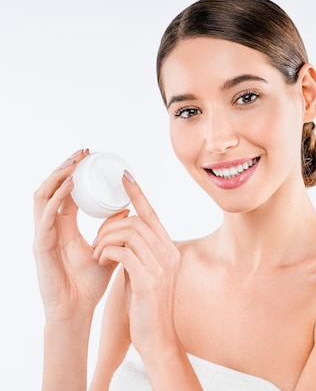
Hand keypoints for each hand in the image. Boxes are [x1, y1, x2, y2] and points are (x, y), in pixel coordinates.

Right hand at [33, 149, 125, 320]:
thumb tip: (128, 207)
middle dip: (65, 168)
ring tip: (74, 163)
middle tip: (82, 152)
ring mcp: (42, 236)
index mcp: (64, 228)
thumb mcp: (107, 250)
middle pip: (50, 189)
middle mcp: (50, 228)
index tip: (89, 156)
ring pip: (42, 198)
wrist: (77, 310)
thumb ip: (114, 230)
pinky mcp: (40, 247)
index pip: (65, 193)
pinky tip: (69, 187)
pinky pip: (45, 218)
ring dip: (58, 177)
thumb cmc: (89, 284)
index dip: (74, 173)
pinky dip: (56, 200)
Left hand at [92, 170, 180, 352]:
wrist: (156, 336)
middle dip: (111, 225)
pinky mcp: (148, 279)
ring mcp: (161, 266)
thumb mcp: (145, 272)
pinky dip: (107, 252)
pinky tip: (101, 260)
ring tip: (97, 252)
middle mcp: (169, 253)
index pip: (152, 213)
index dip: (137, 193)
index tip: (124, 175)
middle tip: (96, 238)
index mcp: (169, 249)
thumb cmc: (146, 304)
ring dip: (106, 239)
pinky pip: (123, 252)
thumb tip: (124, 232)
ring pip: (129, 234)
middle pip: (137, 221)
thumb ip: (139, 251)